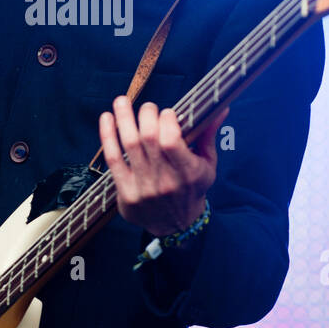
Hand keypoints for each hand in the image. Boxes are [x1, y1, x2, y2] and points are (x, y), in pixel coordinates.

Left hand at [98, 96, 227, 238]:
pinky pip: (113, 159)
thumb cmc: (193, 189)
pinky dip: (108, 136)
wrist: (176, 226)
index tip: (167, 113)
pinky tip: (107, 118)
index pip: (171, 141)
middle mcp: (164, 180)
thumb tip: (221, 108)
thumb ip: (209, 135)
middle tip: (148, 108)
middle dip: (146, 114)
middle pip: (148, 138)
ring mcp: (143, 187)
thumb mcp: (207, 165)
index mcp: (187, 173)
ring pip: (129, 144)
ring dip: (124, 117)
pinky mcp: (126, 192)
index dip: (166, 120)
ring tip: (121, 101)